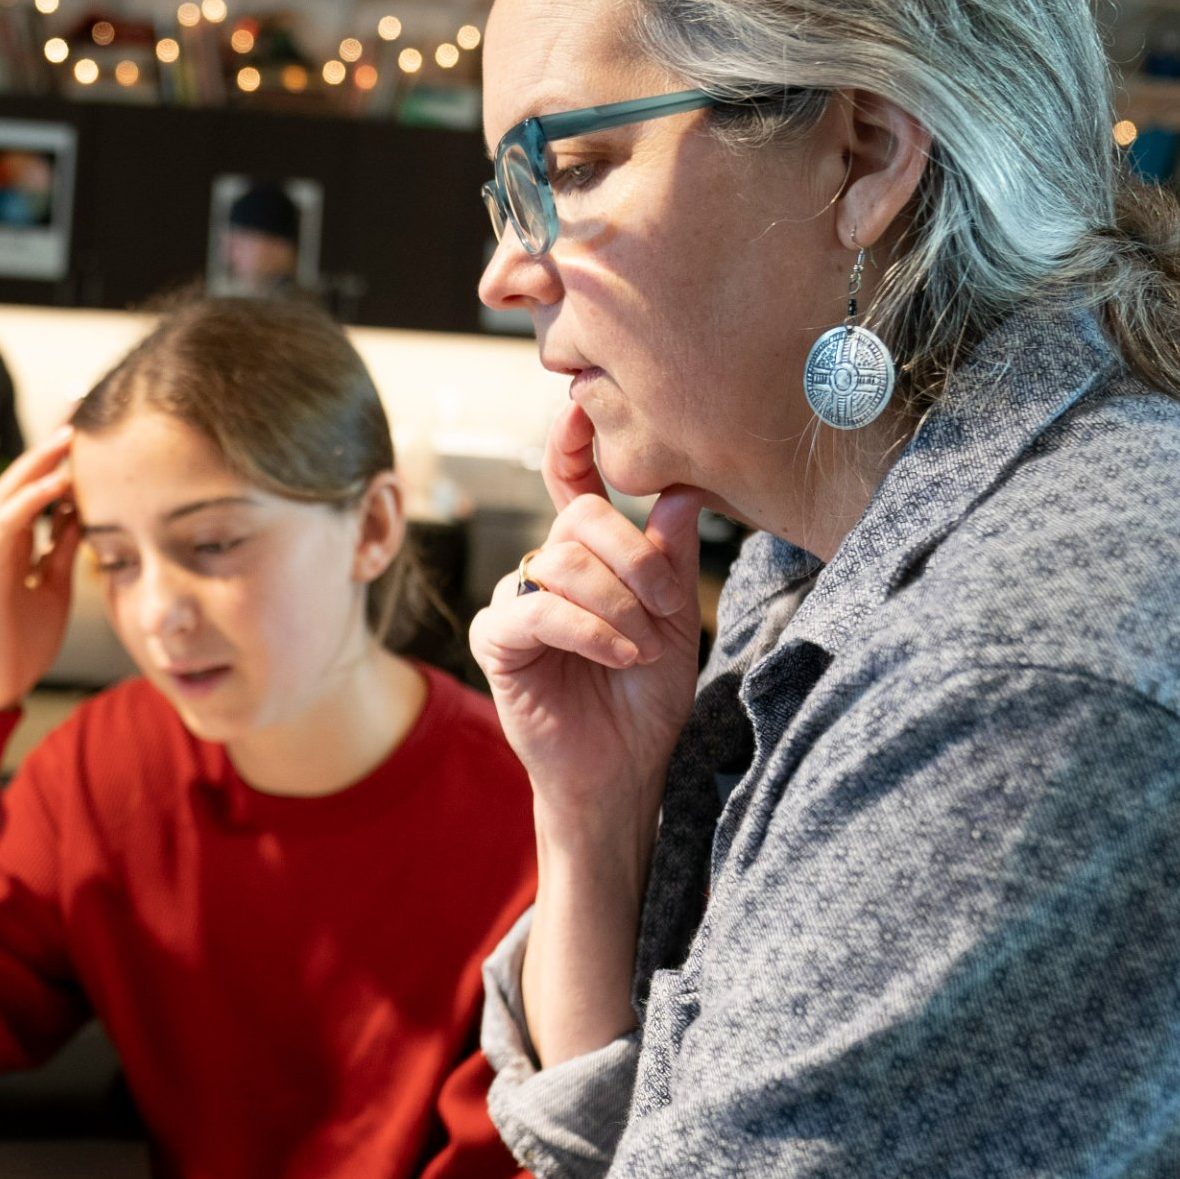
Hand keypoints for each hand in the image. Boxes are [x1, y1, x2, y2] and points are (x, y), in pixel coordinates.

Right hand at [0, 427, 82, 712]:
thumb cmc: (22, 643)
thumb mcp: (54, 587)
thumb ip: (63, 550)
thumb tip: (85, 516)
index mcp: (14, 543)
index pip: (37, 488)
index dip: (60, 459)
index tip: (90, 432)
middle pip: (21, 477)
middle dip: (49, 445)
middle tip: (79, 413)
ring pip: (9, 491)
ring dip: (40, 462)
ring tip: (71, 435)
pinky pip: (5, 523)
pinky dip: (32, 500)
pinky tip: (59, 483)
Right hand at [471, 401, 702, 838]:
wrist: (623, 772)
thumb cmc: (645, 701)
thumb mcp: (675, 621)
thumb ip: (672, 561)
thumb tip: (683, 492)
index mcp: (586, 559)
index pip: (572, 486)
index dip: (571, 445)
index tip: (580, 406)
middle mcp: (544, 571)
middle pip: (578, 516)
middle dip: (633, 558)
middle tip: (667, 608)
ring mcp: (515, 603)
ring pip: (561, 560)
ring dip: (617, 603)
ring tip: (642, 645)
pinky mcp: (496, 642)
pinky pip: (537, 609)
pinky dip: (588, 628)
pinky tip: (619, 652)